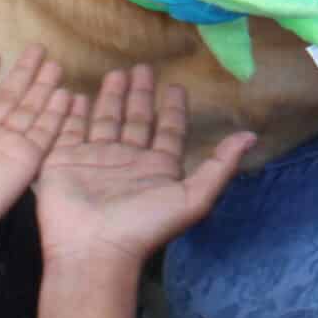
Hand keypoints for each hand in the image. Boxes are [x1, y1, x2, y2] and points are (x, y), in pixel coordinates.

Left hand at [0, 47, 72, 275]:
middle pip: (7, 100)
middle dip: (22, 75)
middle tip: (37, 49)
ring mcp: (4, 151)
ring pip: (29, 112)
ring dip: (42, 88)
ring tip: (55, 64)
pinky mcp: (24, 161)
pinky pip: (45, 133)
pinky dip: (57, 115)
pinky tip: (67, 95)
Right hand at [32, 63, 255, 265]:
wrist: (93, 249)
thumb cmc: (144, 225)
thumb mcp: (193, 197)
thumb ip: (220, 166)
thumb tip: (251, 137)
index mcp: (157, 167)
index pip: (168, 130)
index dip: (173, 110)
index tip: (176, 86)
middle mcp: (128, 160)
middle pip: (136, 119)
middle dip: (140, 95)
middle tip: (142, 67)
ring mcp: (95, 160)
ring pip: (105, 120)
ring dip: (111, 97)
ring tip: (115, 73)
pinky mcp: (65, 161)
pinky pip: (70, 130)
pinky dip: (72, 112)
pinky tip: (74, 94)